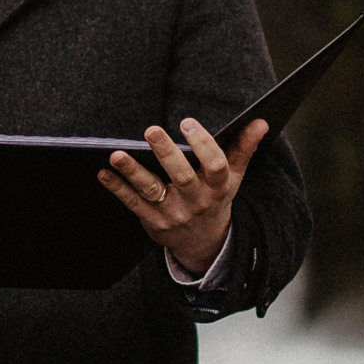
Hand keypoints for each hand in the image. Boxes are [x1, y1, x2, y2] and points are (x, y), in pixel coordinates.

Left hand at [98, 118, 267, 274]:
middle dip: (166, 154)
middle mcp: (196, 201)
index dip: (204, 144)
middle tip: (151, 130)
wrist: (203, 242)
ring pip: (152, 190)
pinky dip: (117, 188)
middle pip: (182, 177)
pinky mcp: (153, 222)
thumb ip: (244, 147)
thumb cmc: (216, 197)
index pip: (215, 165)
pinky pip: (133, 203)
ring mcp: (173, 214)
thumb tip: (261, 121)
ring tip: (117, 155)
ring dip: (133, 172)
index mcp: (218, 187)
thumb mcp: (233, 176)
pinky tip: (103, 172)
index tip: (188, 122)